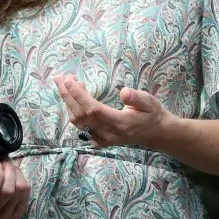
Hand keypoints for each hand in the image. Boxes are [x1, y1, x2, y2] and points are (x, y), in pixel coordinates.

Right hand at [0, 157, 29, 218]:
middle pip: (7, 192)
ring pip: (19, 193)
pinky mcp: (14, 214)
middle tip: (4, 161)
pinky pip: (25, 197)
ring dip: (16, 175)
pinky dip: (23, 183)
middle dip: (9, 171)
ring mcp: (0, 216)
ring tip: (9, 168)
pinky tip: (15, 177)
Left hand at [54, 75, 172, 149]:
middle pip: (81, 115)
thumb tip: (124, 92)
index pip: (93, 110)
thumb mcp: (150, 102)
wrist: (157, 134)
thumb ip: (137, 98)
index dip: (79, 96)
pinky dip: (74, 112)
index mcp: (120, 123)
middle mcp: (108, 134)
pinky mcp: (100, 141)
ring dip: (69, 103)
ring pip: (78, 122)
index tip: (69, 81)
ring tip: (67, 84)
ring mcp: (103, 139)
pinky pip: (81, 127)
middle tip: (60, 78)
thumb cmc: (153, 114)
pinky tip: (74, 99)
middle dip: (68, 96)